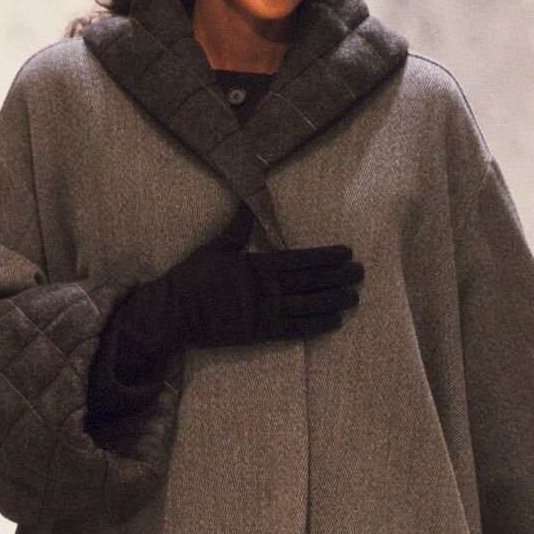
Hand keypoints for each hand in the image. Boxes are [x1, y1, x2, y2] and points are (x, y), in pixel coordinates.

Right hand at [130, 201, 364, 357]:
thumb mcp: (215, 247)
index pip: (301, 258)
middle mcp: (267, 288)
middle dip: (338, 277)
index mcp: (258, 264)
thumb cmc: (191, 278)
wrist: (172, 312)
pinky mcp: (260, 333)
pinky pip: (295, 330)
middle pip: (311, 281)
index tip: (347, 253)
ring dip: (333, 301)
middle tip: (361, 273)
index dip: (326, 256)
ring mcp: (265, 311)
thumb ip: (237, 227)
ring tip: (355, 297)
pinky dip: (316, 326)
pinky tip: (335, 323)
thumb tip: (246, 200)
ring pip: (308, 305)